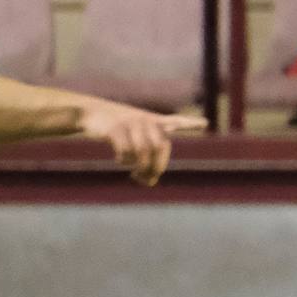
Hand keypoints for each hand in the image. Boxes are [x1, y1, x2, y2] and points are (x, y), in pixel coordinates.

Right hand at [77, 102, 206, 185]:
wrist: (92, 114)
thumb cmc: (115, 130)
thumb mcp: (132, 138)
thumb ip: (146, 158)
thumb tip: (152, 182)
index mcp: (152, 121)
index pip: (174, 121)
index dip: (189, 123)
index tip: (204, 123)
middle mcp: (144, 120)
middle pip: (160, 147)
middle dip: (156, 168)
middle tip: (147, 180)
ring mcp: (130, 122)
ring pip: (143, 152)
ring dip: (140, 168)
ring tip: (134, 174)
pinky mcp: (115, 128)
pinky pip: (125, 150)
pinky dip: (123, 160)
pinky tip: (118, 161)